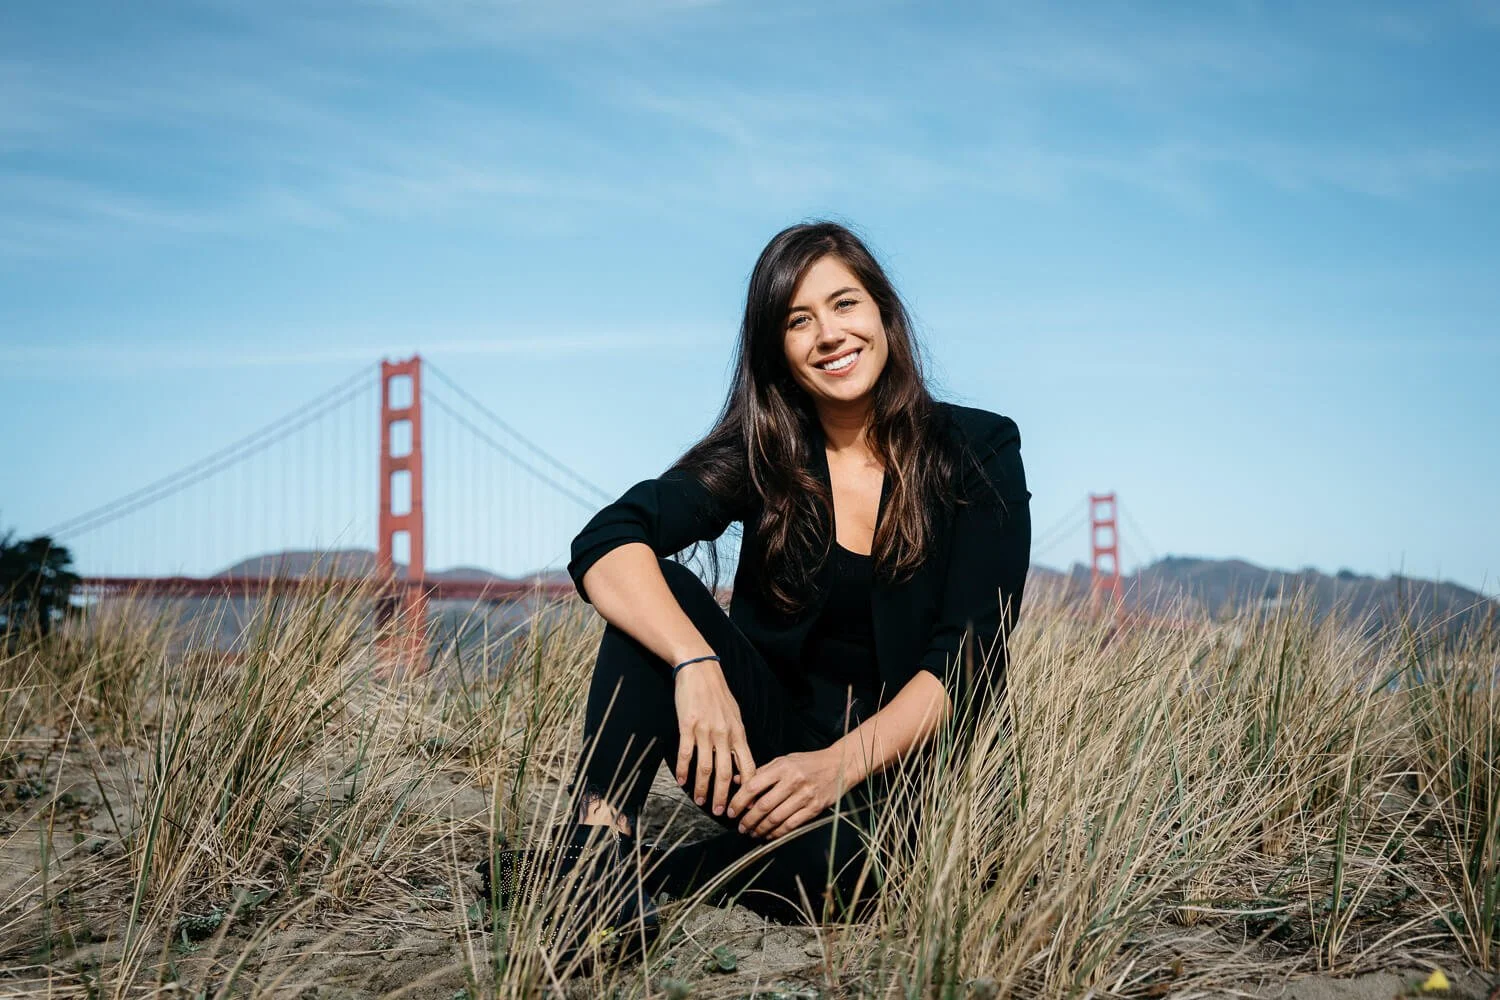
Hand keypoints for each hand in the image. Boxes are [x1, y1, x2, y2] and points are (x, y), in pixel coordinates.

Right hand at [673, 657, 757, 816]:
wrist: (700, 670)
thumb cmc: (718, 694)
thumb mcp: (735, 716)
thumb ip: (737, 739)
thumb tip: (739, 763)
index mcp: (738, 733)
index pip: (747, 766)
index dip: (747, 788)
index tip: (744, 804)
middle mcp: (724, 734)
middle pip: (726, 773)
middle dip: (724, 796)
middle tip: (721, 812)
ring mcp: (706, 731)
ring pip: (706, 767)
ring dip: (702, 788)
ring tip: (700, 801)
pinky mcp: (688, 725)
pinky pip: (686, 753)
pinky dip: (683, 770)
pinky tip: (681, 781)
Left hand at [725, 746, 858, 840]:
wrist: (840, 765)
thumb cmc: (809, 762)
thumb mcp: (784, 760)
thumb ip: (761, 771)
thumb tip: (736, 780)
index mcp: (782, 767)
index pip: (753, 785)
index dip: (739, 801)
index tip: (731, 811)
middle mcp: (793, 781)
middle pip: (763, 806)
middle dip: (748, 820)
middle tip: (740, 827)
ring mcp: (804, 796)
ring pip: (776, 818)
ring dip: (760, 829)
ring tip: (752, 832)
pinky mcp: (814, 808)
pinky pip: (791, 825)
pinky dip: (777, 833)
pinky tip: (769, 835)